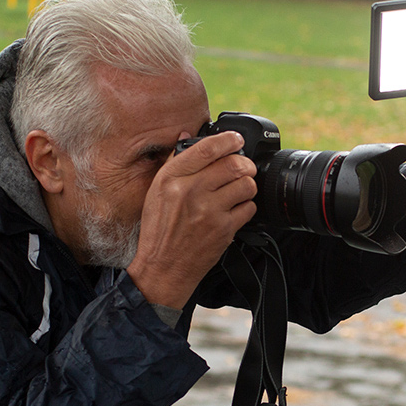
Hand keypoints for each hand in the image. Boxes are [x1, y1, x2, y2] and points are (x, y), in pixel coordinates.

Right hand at [128, 133, 256, 309]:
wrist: (163, 268)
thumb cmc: (159, 231)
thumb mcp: (156, 192)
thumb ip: (175, 164)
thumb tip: (190, 137)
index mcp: (171, 178)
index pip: (207, 148)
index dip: (228, 140)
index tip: (237, 139)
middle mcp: (190, 191)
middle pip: (233, 164)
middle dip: (245, 164)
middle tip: (245, 167)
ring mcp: (209, 211)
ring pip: (246, 184)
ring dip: (247, 185)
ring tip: (239, 190)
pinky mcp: (224, 229)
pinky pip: (249, 208)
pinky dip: (246, 207)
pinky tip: (234, 210)